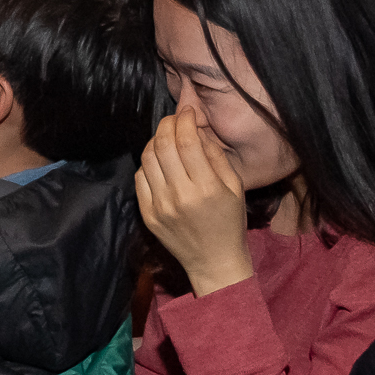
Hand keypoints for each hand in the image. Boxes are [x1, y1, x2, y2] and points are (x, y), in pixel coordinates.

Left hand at [134, 110, 252, 293]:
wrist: (214, 262)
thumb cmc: (230, 222)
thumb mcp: (235, 187)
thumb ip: (216, 156)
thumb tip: (196, 129)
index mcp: (206, 188)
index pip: (187, 141)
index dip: (185, 120)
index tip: (188, 112)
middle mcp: (180, 195)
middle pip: (163, 145)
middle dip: (167, 124)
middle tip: (174, 119)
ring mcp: (160, 206)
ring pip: (147, 158)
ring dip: (155, 140)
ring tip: (166, 137)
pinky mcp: (147, 215)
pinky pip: (139, 178)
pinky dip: (147, 163)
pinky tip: (159, 161)